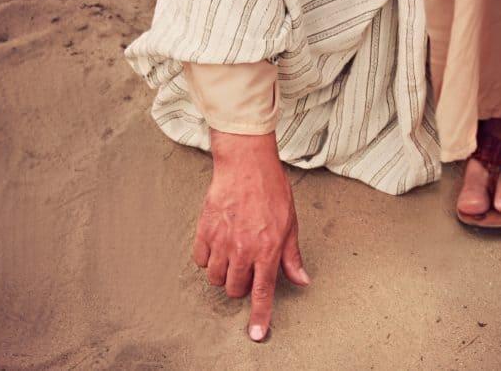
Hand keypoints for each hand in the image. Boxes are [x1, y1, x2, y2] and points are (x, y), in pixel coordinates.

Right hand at [193, 129, 308, 341]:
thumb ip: (292, 256)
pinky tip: (218, 245)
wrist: (246, 165)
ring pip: (215, 278)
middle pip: (234, 289)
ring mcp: (221, 241)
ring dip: (223, 274)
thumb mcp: (291, 224)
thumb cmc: (271, 190)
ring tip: (232, 255)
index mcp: (268, 249)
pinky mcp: (205, 231)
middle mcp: (243, 249)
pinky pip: (200, 260)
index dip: (259, 316)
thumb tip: (301, 280)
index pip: (262, 292)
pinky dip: (207, 258)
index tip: (256, 334)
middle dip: (241, 286)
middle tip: (248, 269)